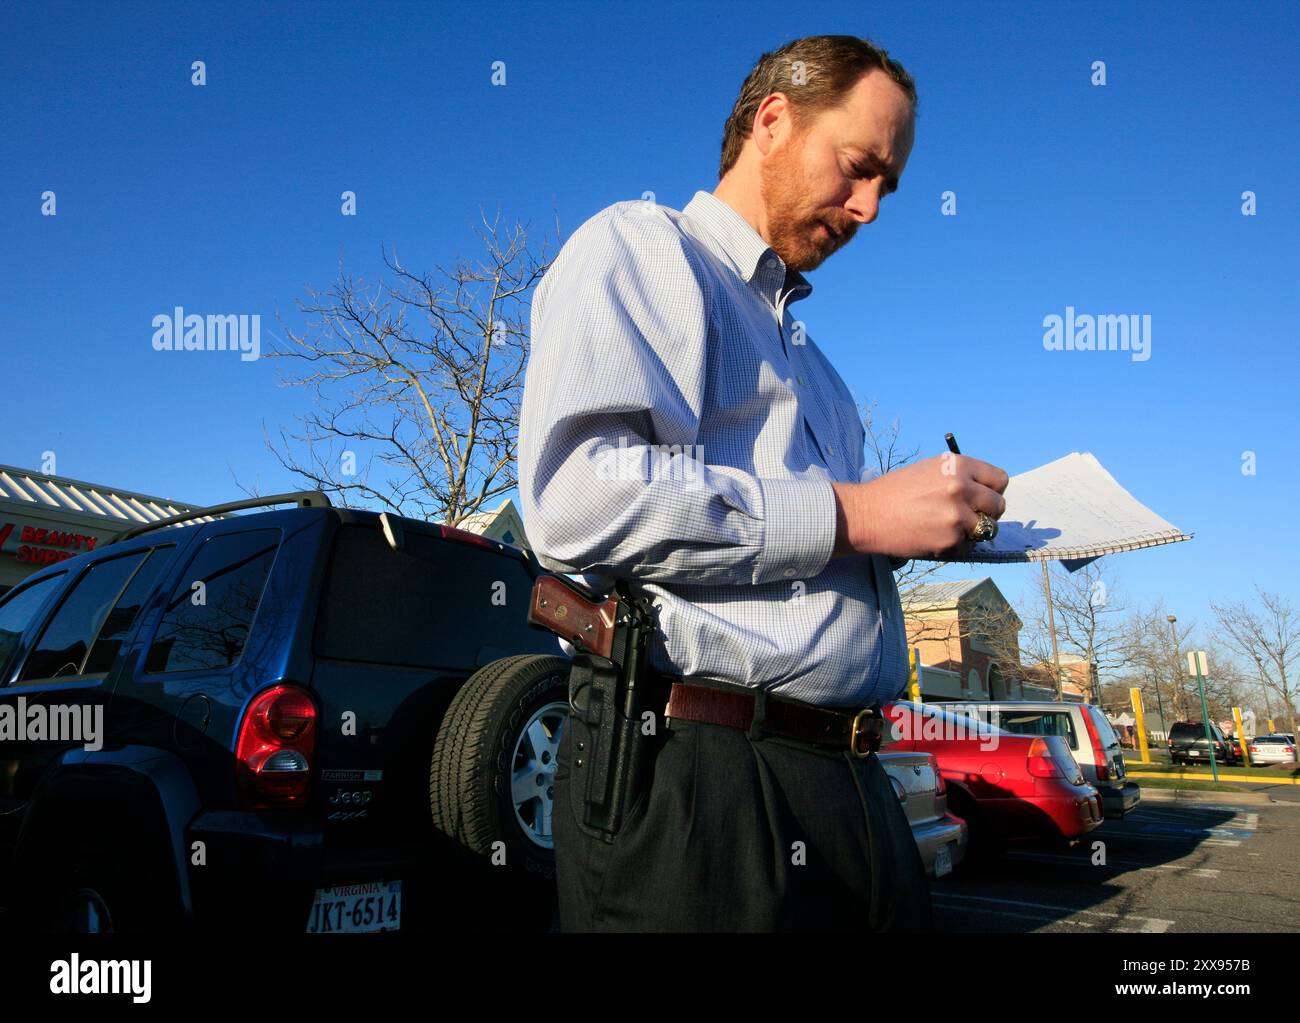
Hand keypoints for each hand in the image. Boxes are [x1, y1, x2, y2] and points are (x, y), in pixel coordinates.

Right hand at [831, 454, 1009, 559]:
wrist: (866, 514)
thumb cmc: (895, 491)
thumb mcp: (930, 470)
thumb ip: (959, 477)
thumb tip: (983, 492)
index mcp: (958, 465)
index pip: (999, 480)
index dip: (992, 491)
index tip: (982, 498)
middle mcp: (961, 487)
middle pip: (998, 506)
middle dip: (987, 513)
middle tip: (969, 517)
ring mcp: (957, 515)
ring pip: (987, 529)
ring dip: (973, 532)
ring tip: (949, 528)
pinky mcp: (950, 540)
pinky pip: (967, 546)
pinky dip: (955, 545)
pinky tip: (933, 537)